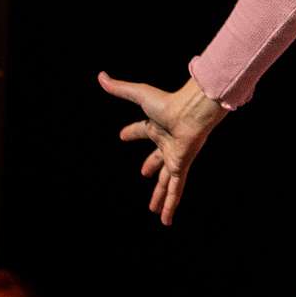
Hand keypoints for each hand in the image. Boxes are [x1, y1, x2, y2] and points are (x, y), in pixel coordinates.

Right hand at [99, 72, 226, 225]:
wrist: (194, 111)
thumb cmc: (169, 102)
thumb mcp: (140, 96)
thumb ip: (120, 88)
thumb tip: (100, 76)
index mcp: (156, 126)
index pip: (141, 131)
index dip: (132, 133)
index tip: (122, 136)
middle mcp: (166, 143)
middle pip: (156, 159)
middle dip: (151, 166)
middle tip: (144, 173)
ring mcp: (175, 157)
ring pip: (166, 181)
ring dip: (160, 196)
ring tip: (154, 210)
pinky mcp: (180, 166)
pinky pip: (175, 189)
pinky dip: (171, 205)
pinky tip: (166, 220)